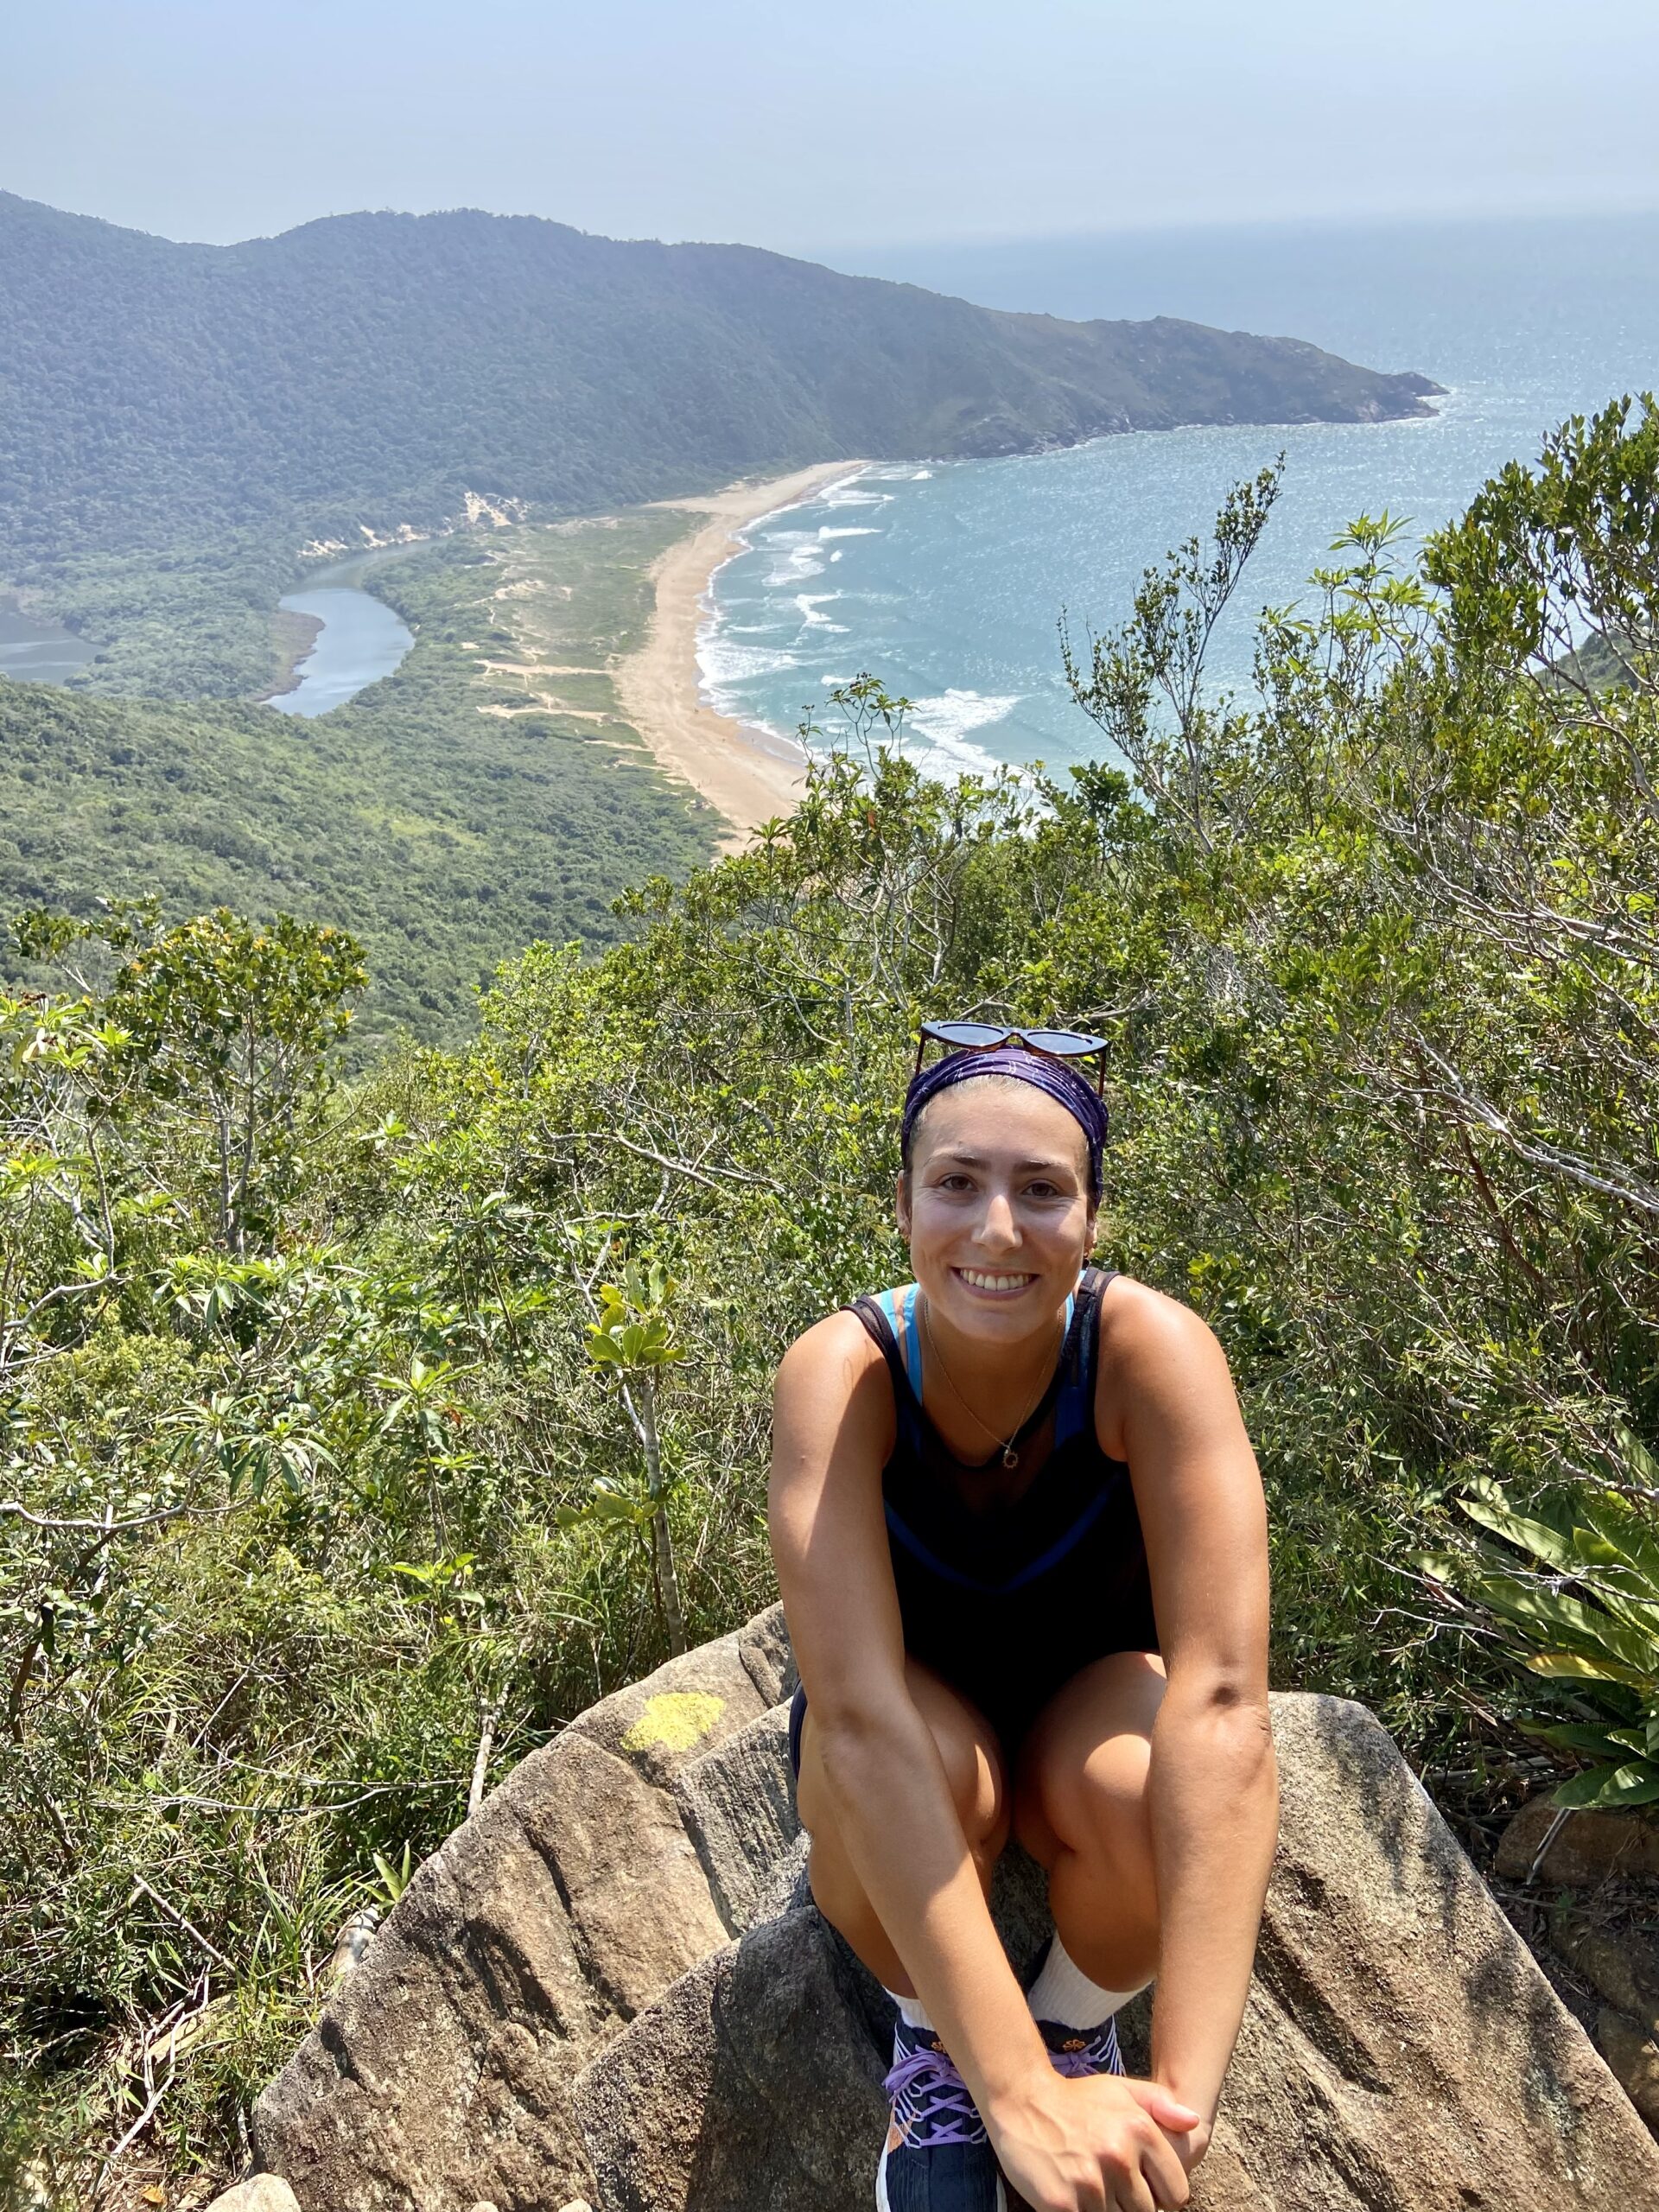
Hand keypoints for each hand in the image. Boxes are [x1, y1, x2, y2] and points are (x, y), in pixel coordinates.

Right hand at [986, 2065, 1200, 2211]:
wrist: (1021, 2100)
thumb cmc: (1075, 2098)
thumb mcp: (1120, 2090)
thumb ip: (1161, 2104)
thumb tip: (1192, 2124)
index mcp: (1140, 2131)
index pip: (1176, 2194)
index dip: (1161, 2195)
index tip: (1141, 2187)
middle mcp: (1119, 2157)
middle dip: (1132, 2204)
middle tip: (1110, 2185)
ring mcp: (1091, 2183)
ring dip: (1106, 2209)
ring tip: (1091, 2187)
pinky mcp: (1064, 2204)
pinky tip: (1075, 2196)